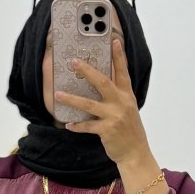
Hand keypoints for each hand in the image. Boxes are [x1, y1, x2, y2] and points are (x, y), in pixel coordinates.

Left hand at [56, 37, 149, 166]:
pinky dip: (77, 126)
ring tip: (59, 94)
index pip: (123, 72)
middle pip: (102, 82)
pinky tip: (68, 124)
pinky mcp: (107, 130)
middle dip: (87, 71)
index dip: (119, 56)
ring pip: (89, 104)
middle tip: (73, 61)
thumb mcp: (128, 109)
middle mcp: (121, 103)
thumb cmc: (129, 130)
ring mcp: (114, 116)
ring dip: (72, 99)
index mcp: (127, 95)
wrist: (135, 152)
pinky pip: (87, 126)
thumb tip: (100, 82)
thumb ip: (117, 95)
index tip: (114, 41)